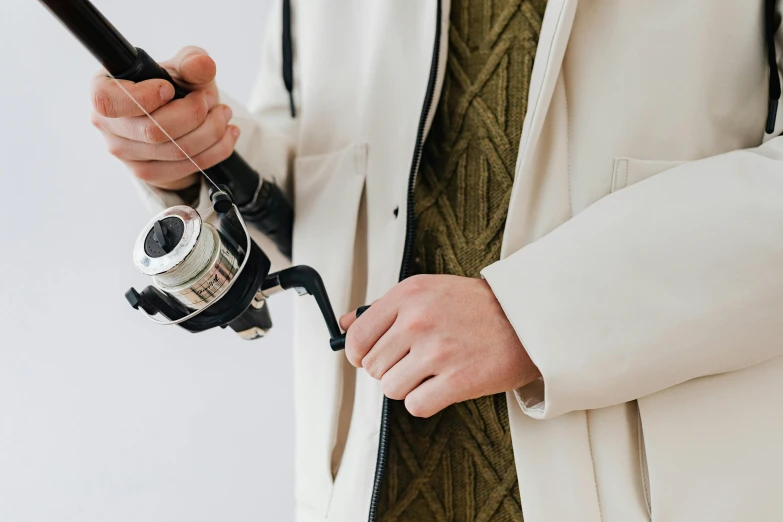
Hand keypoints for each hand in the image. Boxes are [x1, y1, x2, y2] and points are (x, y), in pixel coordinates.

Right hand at [89, 46, 239, 190]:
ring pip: (175, 151)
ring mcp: (125, 154)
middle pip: (153, 130)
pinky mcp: (147, 173)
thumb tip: (202, 64)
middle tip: (209, 99)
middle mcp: (107, 125)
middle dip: (193, 113)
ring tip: (223, 114)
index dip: (144, 97)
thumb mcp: (183, 68)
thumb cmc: (173, 87)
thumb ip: (191, 62)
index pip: (108, 101)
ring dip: (210, 131)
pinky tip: (227, 134)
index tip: (169, 89)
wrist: (180, 118)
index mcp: (103, 90)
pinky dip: (216, 150)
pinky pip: (187, 167)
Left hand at [341, 274, 539, 417]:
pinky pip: (415, 405)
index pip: (358, 337)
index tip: (367, 359)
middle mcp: (418, 320)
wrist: (526, 318)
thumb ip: (383, 308)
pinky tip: (442, 385)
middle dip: (390, 369)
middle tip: (415, 361)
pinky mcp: (456, 380)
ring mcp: (437, 351)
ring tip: (431, 372)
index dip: (358, 355)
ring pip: (391, 388)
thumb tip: (345, 325)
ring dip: (408, 386)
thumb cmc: (476, 306)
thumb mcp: (427, 291)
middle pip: (374, 366)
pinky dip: (426, 401)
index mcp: (408, 295)